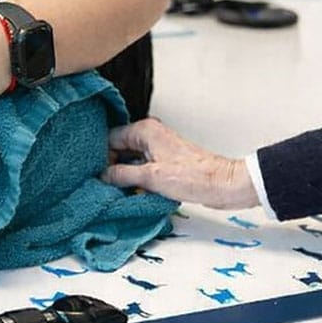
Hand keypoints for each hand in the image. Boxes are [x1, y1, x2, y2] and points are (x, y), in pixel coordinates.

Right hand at [102, 118, 259, 208]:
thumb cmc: (195, 176)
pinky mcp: (165, 163)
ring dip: (125, 175)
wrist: (223, 185)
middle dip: (112, 166)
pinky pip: (142, 168)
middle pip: (118, 149)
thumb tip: (103, 176)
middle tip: (106, 185)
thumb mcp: (151, 177)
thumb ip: (122, 175)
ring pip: (130, 160)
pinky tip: (135, 192)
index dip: (102, 156)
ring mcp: (158, 149)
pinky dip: (137, 180)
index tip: (98, 174)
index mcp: (145, 131)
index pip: (110, 138)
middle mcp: (150, 136)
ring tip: (120, 190)